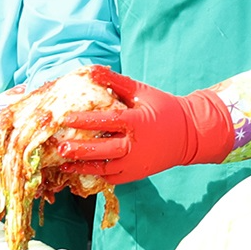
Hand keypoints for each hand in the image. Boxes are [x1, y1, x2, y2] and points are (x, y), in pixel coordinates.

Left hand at [53, 68, 235, 184]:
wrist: (189, 134)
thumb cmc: (163, 108)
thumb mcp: (141, 91)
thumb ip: (115, 82)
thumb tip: (90, 71)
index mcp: (137, 122)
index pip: (108, 121)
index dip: (85, 120)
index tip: (65, 119)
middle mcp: (136, 145)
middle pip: (105, 150)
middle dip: (81, 150)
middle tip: (61, 148)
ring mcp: (136, 163)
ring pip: (107, 168)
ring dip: (84, 167)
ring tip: (64, 165)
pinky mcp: (137, 174)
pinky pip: (113, 178)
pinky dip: (96, 176)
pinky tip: (80, 172)